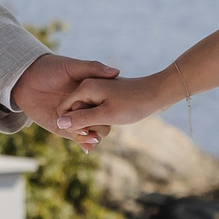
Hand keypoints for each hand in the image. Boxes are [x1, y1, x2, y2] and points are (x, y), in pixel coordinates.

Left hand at [10, 53, 119, 149]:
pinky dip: (82, 142)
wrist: (24, 79)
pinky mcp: (61, 126)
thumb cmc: (49, 68)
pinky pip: (75, 136)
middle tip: (100, 128)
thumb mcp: (72, 66)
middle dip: (101, 126)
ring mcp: (73, 117)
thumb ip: (92, 68)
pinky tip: (86, 145)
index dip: (110, 110)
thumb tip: (116, 71)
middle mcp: (84, 106)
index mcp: (90, 92)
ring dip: (92, 136)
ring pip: (89, 131)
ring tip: (92, 136)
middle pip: (100, 120)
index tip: (112, 113)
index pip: (106, 104)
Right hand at [55, 72, 171, 138]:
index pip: (64, 111)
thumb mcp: (106, 115)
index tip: (90, 131)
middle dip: (86, 125)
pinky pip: (96, 113)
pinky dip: (102, 121)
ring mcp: (97, 92)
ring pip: (86, 115)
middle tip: (104, 127)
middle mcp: (88, 87)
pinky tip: (112, 124)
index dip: (73, 125)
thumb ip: (82, 119)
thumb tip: (60, 123)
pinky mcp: (105, 98)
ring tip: (111, 125)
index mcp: (84, 88)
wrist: (158, 93)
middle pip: (74, 113)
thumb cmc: (133, 103)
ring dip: (95, 125)